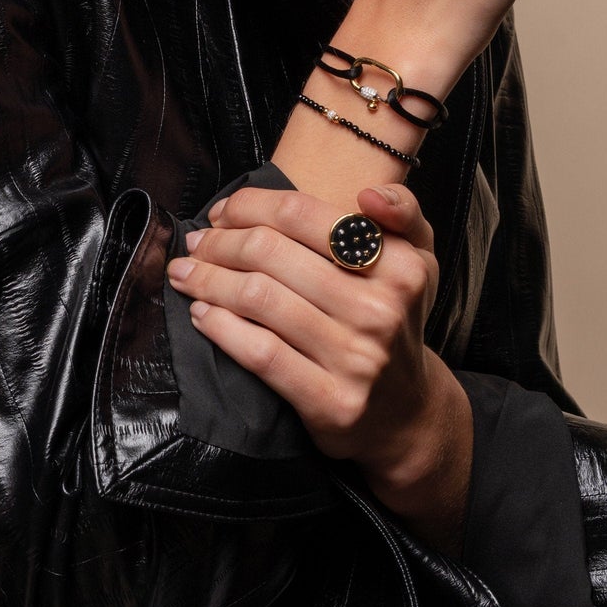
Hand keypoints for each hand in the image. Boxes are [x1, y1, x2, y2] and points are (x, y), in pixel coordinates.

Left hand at [165, 180, 458, 482]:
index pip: (302, 214)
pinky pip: (261, 353)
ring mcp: (355, 358)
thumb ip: (402, 212)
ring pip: (259, 299)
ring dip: (209, 280)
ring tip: (187, 273)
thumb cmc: (395, 318)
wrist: (407, 412)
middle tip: (197, 243)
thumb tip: (367, 193)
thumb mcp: (419, 259)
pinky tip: (202, 315)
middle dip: (220, 242)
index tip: (224, 211)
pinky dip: (222, 328)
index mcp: (400, 264)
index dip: (251, 205)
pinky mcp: (331, 402)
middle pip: (271, 253)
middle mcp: (380, 309)